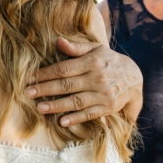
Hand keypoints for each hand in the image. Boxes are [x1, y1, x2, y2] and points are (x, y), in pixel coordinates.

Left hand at [25, 37, 142, 125]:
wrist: (135, 77)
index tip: (30, 78)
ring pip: (76, 101)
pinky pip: (89, 114)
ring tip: (40, 108)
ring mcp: (103, 94)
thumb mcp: (95, 49)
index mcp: (91, 62)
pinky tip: (62, 121)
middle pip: (66, 85)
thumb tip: (58, 41)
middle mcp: (96, 78)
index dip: (45, 73)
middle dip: (45, 89)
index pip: (63, 68)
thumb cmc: (109, 60)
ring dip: (57, 106)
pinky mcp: (108, 108)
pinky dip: (76, 118)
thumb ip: (76, 47)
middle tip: (27, 93)